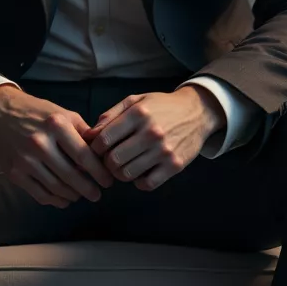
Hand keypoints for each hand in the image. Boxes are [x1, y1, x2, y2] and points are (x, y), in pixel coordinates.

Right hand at [0, 85, 115, 208]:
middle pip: (72, 176)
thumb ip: (84, 132)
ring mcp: (25, 160)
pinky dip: (55, 200)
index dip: (99, 173)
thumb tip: (104, 153)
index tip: (108, 182)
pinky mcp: (14, 173)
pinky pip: (40, 194)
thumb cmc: (37, 113)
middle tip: (97, 194)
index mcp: (57, 125)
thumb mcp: (63, 113)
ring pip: (57, 188)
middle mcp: (40, 143)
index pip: (84, 156)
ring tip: (80, 194)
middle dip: (89, 189)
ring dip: (73, 195)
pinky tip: (63, 198)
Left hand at [82, 86, 224, 190]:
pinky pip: (147, 184)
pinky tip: (140, 172)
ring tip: (124, 165)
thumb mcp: (135, 101)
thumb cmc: (160, 107)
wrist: (197, 112)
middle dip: (106, 163)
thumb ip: (111, 116)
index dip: (95, 148)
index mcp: (138, 114)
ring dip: (120, 173)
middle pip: (113, 160)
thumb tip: (89, 135)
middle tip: (110, 160)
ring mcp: (164, 150)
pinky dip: (139, 182)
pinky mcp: (175, 165)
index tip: (98, 149)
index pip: (104, 139)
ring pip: (127, 174)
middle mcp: (151, 132)